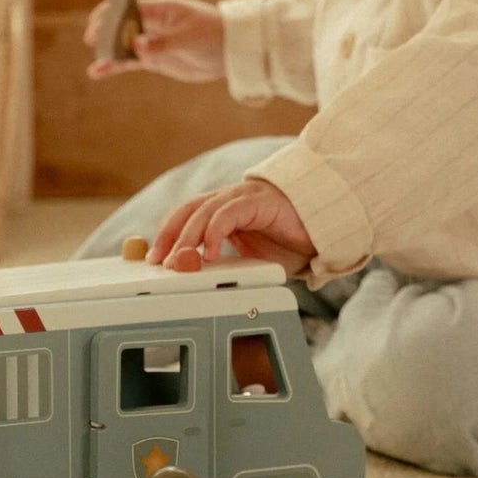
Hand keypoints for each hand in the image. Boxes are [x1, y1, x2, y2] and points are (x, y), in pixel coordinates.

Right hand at [84, 0, 225, 82]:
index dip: (110, 15)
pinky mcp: (153, 59)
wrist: (231, 52)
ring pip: (122, 45)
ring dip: (108, 53)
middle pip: (120, 25)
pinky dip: (115, 66)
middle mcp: (151, 22)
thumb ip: (164, 42)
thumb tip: (137, 45)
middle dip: (105, 34)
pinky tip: (98, 72)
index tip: (99, 27)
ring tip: (97, 66)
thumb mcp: (191, 39)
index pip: (128, 7)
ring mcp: (151, 41)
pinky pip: (129, 61)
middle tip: (96, 46)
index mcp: (160, 8)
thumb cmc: (214, 35)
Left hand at [149, 179, 314, 276]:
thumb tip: (195, 279)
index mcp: (222, 211)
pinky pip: (229, 213)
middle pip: (187, 211)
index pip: (184, 216)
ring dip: (188, 237)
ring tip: (180, 260)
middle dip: (170, 236)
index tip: (153, 259)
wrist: (323, 229)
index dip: (166, 234)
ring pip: (204, 211)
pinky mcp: (259, 201)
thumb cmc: (288, 243)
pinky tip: (211, 253)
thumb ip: (224, 268)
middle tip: (159, 262)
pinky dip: (216, 232)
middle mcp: (228, 200)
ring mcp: (243, 198)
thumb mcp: (249, 261)